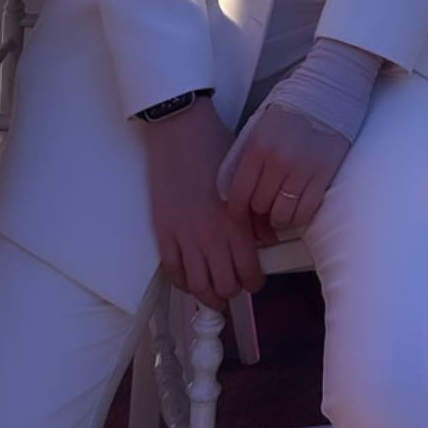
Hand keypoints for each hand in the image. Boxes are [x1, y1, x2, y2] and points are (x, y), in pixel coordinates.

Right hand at [141, 97, 264, 305]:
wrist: (181, 131)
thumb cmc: (216, 148)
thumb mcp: (245, 181)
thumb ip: (254, 215)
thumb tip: (264, 242)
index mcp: (236, 223)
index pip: (249, 271)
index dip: (254, 282)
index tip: (254, 279)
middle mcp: (211, 236)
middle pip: (224, 286)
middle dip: (232, 291)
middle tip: (234, 285)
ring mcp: (184, 236)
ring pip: (198, 286)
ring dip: (208, 296)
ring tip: (213, 294)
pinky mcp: (163, 232)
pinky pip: (173, 271)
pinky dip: (182, 282)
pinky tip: (189, 279)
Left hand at [221, 102, 350, 239]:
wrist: (328, 93)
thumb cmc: (290, 111)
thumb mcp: (258, 128)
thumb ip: (244, 158)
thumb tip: (232, 192)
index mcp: (258, 146)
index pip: (240, 192)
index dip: (237, 210)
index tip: (240, 214)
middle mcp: (279, 160)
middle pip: (260, 205)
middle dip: (258, 212)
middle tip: (262, 211)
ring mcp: (303, 168)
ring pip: (282, 214)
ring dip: (278, 219)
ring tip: (279, 213)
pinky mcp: (324, 174)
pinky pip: (306, 211)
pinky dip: (298, 217)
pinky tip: (296, 212)